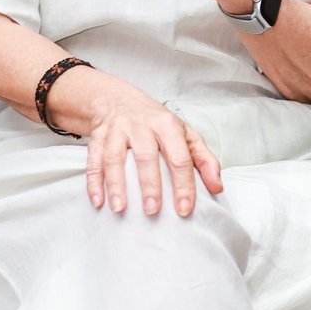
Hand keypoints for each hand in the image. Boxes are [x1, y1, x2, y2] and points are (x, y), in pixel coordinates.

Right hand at [83, 78, 222, 216]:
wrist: (118, 99)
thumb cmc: (157, 122)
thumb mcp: (185, 134)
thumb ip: (204, 159)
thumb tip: (217, 187)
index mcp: (168, 125)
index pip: (179, 157)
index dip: (183, 184)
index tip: (185, 209)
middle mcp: (142, 125)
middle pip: (146, 156)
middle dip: (149, 184)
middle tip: (152, 211)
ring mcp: (117, 129)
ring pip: (115, 157)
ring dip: (116, 184)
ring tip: (119, 209)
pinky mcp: (98, 135)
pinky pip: (93, 159)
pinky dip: (94, 181)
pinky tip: (97, 201)